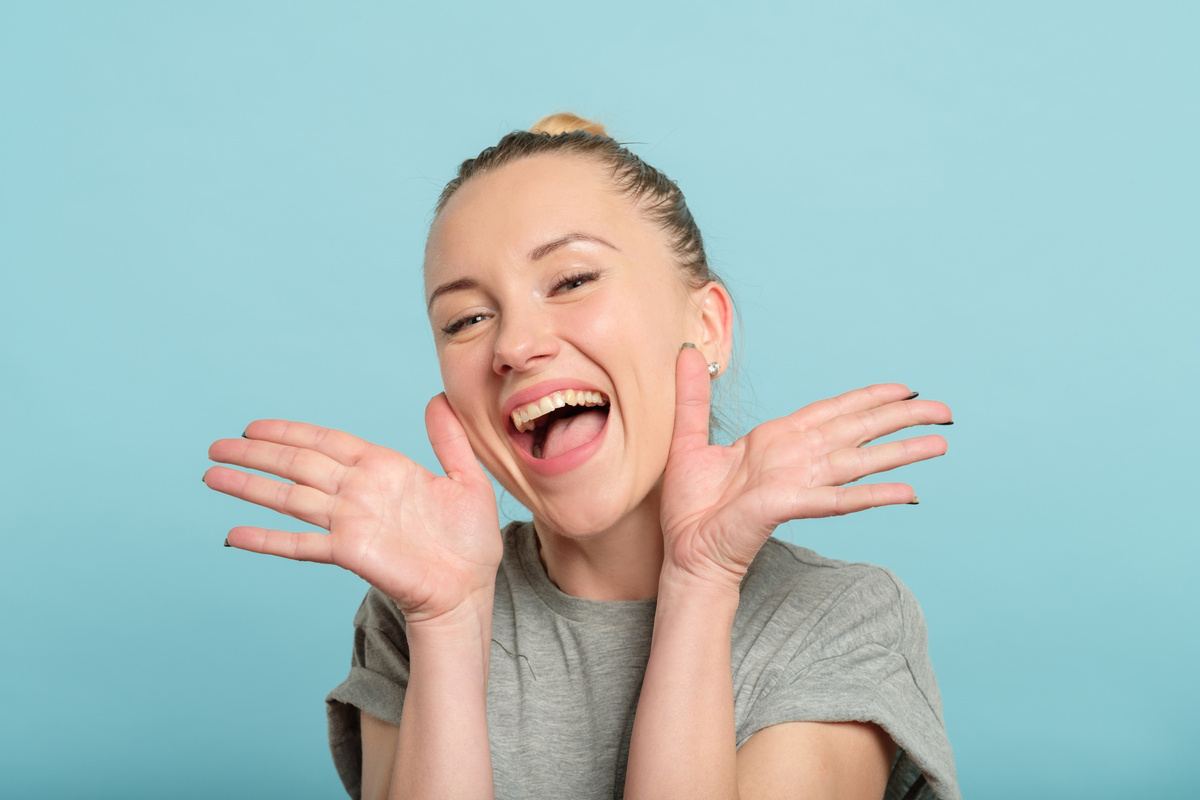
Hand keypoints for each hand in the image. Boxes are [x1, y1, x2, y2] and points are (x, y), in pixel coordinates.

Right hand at [203, 395, 501, 622]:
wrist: (469, 589)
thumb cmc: (471, 541)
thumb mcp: (467, 480)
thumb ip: (448, 441)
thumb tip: (437, 398)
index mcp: (383, 468)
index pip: (327, 442)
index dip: (290, 432)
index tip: (254, 426)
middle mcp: (359, 491)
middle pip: (299, 464)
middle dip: (257, 454)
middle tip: (217, 446)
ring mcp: (351, 522)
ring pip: (291, 498)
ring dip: (251, 487)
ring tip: (212, 476)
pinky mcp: (350, 553)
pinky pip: (301, 544)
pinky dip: (267, 540)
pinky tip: (234, 535)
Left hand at [659, 347, 950, 588]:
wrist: (683, 552)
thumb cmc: (690, 506)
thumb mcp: (688, 439)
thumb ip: (693, 395)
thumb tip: (688, 351)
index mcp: (777, 439)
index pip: (833, 411)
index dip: (869, 398)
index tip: (905, 389)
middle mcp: (794, 457)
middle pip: (857, 430)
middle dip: (901, 419)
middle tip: (945, 411)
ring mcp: (795, 482)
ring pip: (858, 461)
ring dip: (900, 452)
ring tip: (941, 444)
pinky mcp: (787, 505)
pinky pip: (836, 499)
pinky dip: (872, 495)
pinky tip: (908, 493)